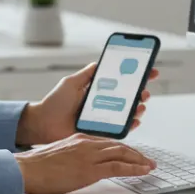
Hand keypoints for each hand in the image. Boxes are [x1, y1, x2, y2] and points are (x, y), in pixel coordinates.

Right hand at [15, 134, 154, 193]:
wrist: (26, 169)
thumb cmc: (36, 166)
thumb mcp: (58, 156)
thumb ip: (72, 157)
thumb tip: (79, 167)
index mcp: (78, 139)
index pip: (107, 142)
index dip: (123, 149)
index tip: (132, 154)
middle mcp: (86, 143)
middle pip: (118, 145)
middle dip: (136, 153)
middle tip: (148, 160)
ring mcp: (89, 155)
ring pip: (122, 153)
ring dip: (139, 160)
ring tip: (150, 166)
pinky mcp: (90, 169)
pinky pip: (118, 166)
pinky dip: (134, 168)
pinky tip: (143, 171)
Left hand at [16, 62, 158, 145]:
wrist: (44, 124)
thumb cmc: (54, 103)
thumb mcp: (71, 83)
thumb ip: (86, 74)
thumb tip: (100, 62)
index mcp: (97, 91)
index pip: (121, 82)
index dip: (136, 76)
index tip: (149, 70)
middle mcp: (103, 104)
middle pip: (128, 97)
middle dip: (141, 92)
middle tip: (144, 90)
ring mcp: (104, 118)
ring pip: (128, 112)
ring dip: (138, 107)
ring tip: (140, 104)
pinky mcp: (102, 131)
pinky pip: (121, 128)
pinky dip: (131, 124)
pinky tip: (135, 119)